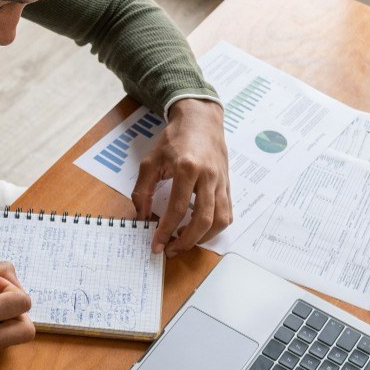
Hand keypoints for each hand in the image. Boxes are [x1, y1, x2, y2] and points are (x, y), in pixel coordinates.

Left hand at [132, 98, 232, 255]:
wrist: (200, 120)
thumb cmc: (174, 139)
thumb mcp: (151, 161)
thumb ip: (143, 190)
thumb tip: (141, 216)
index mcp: (187, 168)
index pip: (177, 209)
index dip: (165, 231)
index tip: (157, 244)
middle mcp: (208, 176)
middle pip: (202, 219)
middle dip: (186, 241)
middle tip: (171, 249)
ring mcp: (221, 181)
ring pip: (220, 220)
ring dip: (203, 238)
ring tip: (185, 242)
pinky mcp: (228, 184)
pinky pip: (228, 212)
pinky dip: (216, 227)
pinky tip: (201, 231)